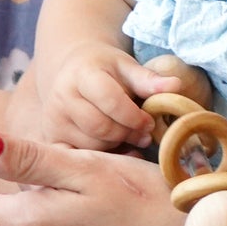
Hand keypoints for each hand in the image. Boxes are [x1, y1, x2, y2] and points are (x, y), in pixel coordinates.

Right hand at [38, 49, 188, 149]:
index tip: (149, 121)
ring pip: (90, 145)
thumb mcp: (127, 67)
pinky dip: (97, 158)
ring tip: (127, 138)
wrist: (74, 69)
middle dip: (127, 133)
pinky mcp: (50, 137)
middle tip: (143, 135)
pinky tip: (112, 151)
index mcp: (83, 74)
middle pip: (100, 127)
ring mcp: (53, 119)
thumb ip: (149, 79)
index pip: (110, 100)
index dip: (134, 115)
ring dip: (115, 146)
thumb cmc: (106, 69)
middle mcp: (62, 97)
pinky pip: (76, 158)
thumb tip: (176, 86)